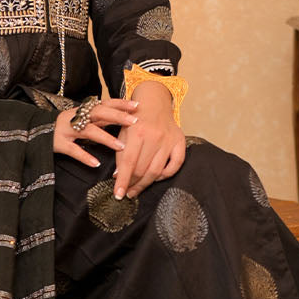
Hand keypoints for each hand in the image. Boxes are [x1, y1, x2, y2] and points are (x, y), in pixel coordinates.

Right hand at [54, 97, 138, 167]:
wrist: (33, 131)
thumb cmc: (63, 127)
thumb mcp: (80, 119)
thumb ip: (98, 119)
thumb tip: (123, 117)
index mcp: (82, 111)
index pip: (104, 103)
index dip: (120, 103)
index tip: (137, 105)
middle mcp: (75, 117)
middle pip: (98, 113)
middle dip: (117, 116)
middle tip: (135, 122)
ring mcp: (66, 130)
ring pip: (88, 131)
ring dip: (106, 138)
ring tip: (121, 147)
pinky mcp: (58, 143)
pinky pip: (73, 150)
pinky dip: (85, 156)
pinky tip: (96, 164)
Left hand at [114, 81, 185, 199]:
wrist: (154, 104)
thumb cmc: (135, 120)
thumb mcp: (123, 132)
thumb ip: (120, 154)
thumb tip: (118, 177)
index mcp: (137, 132)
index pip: (128, 162)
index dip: (123, 181)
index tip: (118, 194)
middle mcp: (154, 136)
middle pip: (142, 169)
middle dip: (132, 184)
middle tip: (126, 192)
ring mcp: (169, 140)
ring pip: (157, 171)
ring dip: (145, 184)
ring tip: (136, 190)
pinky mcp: (180, 142)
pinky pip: (175, 166)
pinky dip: (165, 175)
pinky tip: (155, 178)